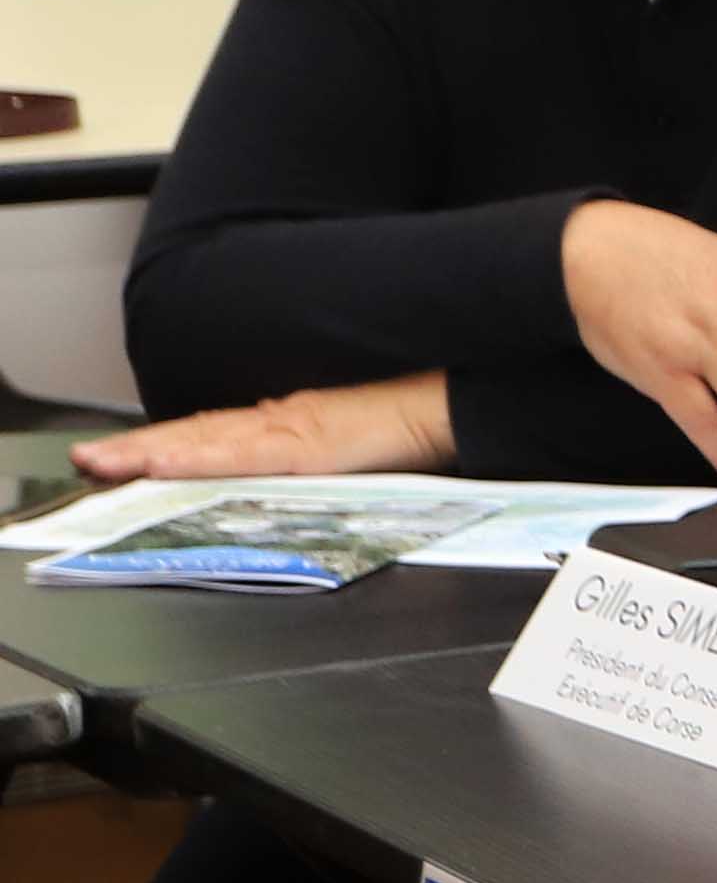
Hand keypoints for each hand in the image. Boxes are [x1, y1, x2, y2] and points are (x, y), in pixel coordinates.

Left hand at [71, 372, 454, 481]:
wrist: (461, 402)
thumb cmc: (423, 425)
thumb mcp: (366, 451)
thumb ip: (331, 462)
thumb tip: (309, 480)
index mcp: (296, 425)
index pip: (218, 436)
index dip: (170, 445)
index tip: (125, 458)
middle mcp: (284, 421)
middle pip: (198, 436)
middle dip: (139, 449)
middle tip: (89, 461)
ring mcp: (292, 430)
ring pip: (206, 441)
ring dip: (149, 452)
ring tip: (103, 463)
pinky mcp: (307, 444)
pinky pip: (242, 454)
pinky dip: (197, 458)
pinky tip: (161, 464)